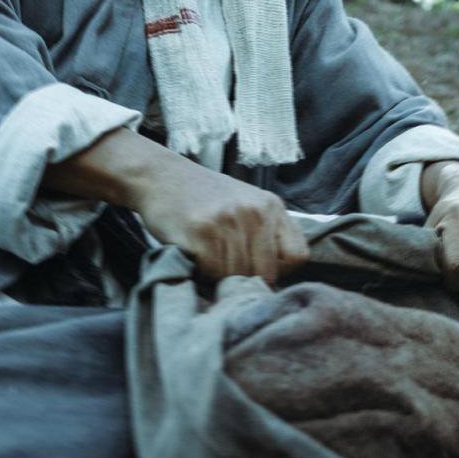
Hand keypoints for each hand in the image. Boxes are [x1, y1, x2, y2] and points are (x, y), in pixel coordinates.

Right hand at [132, 159, 309, 287]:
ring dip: (219, 276)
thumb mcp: (246, 204)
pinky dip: (201, 271)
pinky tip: (193, 253)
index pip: (298, 256)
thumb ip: (266, 234)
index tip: (258, 268)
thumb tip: (276, 280)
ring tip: (206, 256)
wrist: (160, 177)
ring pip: (237, 276)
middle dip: (245, 279)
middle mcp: (255, 211)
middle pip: (266, 273)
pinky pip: (211, 272)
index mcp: (272, 206)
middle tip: (224, 267)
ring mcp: (229, 220)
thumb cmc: (204, 198)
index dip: (279, 270)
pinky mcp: (202, 231)